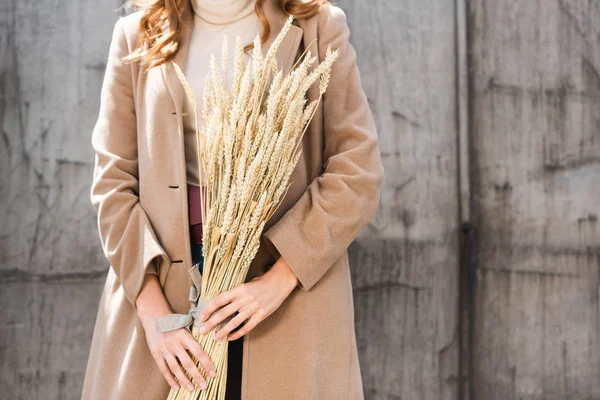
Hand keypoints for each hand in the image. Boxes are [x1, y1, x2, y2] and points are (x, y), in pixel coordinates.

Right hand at [137, 274, 216, 391]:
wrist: (154, 317)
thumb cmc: (174, 322)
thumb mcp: (186, 326)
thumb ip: (193, 339)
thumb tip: (207, 351)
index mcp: (185, 336)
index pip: (199, 352)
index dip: (207, 364)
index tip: (213, 373)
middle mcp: (175, 343)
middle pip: (188, 363)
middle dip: (197, 376)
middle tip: (205, 385)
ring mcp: (165, 349)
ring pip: (176, 369)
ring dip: (185, 380)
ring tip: (192, 389)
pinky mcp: (156, 354)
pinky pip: (164, 369)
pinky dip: (170, 379)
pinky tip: (176, 387)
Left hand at [197, 256, 298, 340]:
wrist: (280, 282)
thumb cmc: (262, 282)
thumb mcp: (246, 284)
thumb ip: (234, 293)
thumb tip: (219, 298)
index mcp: (238, 289)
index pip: (219, 300)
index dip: (209, 309)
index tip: (202, 317)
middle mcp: (244, 299)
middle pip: (224, 313)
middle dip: (211, 323)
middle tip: (202, 330)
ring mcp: (253, 308)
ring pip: (234, 322)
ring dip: (223, 331)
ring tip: (215, 338)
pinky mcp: (261, 315)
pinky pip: (247, 327)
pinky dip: (237, 334)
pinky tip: (231, 338)